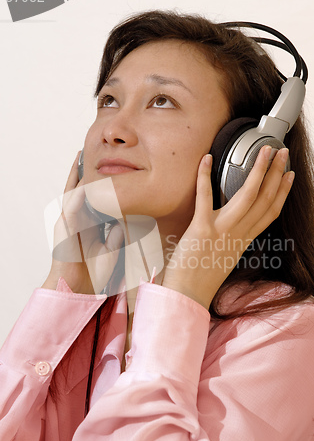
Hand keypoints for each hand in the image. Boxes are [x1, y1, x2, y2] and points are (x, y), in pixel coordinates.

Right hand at [42, 151, 123, 293]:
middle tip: (90, 151)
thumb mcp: (111, 250)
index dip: (99, 183)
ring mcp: (69, 222)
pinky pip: (69, 204)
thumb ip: (116, 235)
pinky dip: (75, 190)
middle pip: (81, 190)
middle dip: (85, 172)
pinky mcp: (63, 227)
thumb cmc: (94, 273)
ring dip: (76, 174)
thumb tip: (124, 222)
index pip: (94, 198)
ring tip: (81, 155)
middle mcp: (77, 221)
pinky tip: (81, 176)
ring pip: (73, 192)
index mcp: (88, 225)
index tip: (108, 168)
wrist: (78, 289)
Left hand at [162, 146, 294, 309]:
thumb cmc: (202, 278)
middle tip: (282, 153)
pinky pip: (205, 196)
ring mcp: (222, 230)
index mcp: (244, 240)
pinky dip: (204, 176)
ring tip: (264, 151)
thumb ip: (232, 240)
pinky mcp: (201, 228)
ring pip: (247, 195)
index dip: (282, 192)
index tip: (289, 176)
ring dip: (258, 170)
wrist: (188, 295)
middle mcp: (237, 233)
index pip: (270, 212)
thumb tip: (232, 226)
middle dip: (276, 172)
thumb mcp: (225, 257)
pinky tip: (207, 159)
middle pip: (264, 199)